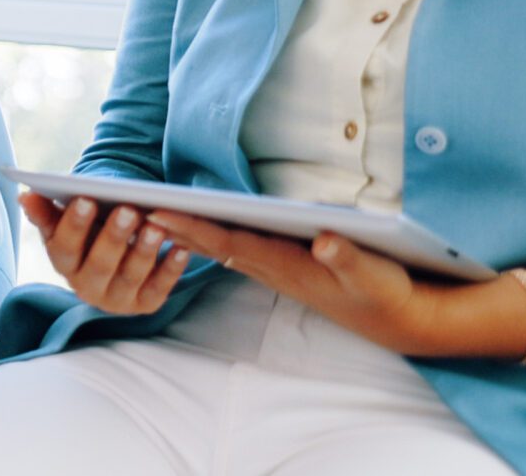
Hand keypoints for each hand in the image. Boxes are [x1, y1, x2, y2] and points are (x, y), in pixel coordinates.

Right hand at [25, 192, 191, 315]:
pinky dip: (171, 269)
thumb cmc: (88, 234)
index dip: (74, 225)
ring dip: (145, 251)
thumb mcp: (66, 224)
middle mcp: (87, 288)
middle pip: (99, 264)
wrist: (115, 264)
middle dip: (114, 236)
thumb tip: (24, 195)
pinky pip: (159, 289)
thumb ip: (47, 211)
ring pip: (130, 277)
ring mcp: (117, 300)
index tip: (86, 199)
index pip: (64, 248)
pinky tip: (182, 249)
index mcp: (64, 265)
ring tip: (157, 226)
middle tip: (128, 210)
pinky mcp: (144, 304)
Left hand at [147, 211, 441, 353]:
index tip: (157, 213)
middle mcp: (272, 268)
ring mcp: (274, 269)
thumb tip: (323, 242)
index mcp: (286, 265)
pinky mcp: (281, 267)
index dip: (192, 228)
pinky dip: (206, 238)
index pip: (229, 242)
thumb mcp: (372, 273)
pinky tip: (187, 231)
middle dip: (172, 226)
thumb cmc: (383, 291)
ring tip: (146, 214)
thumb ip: (347, 257)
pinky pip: (233, 251)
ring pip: (219, 248)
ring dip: (183, 232)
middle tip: (130, 207)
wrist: (395, 319)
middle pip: (212, 244)